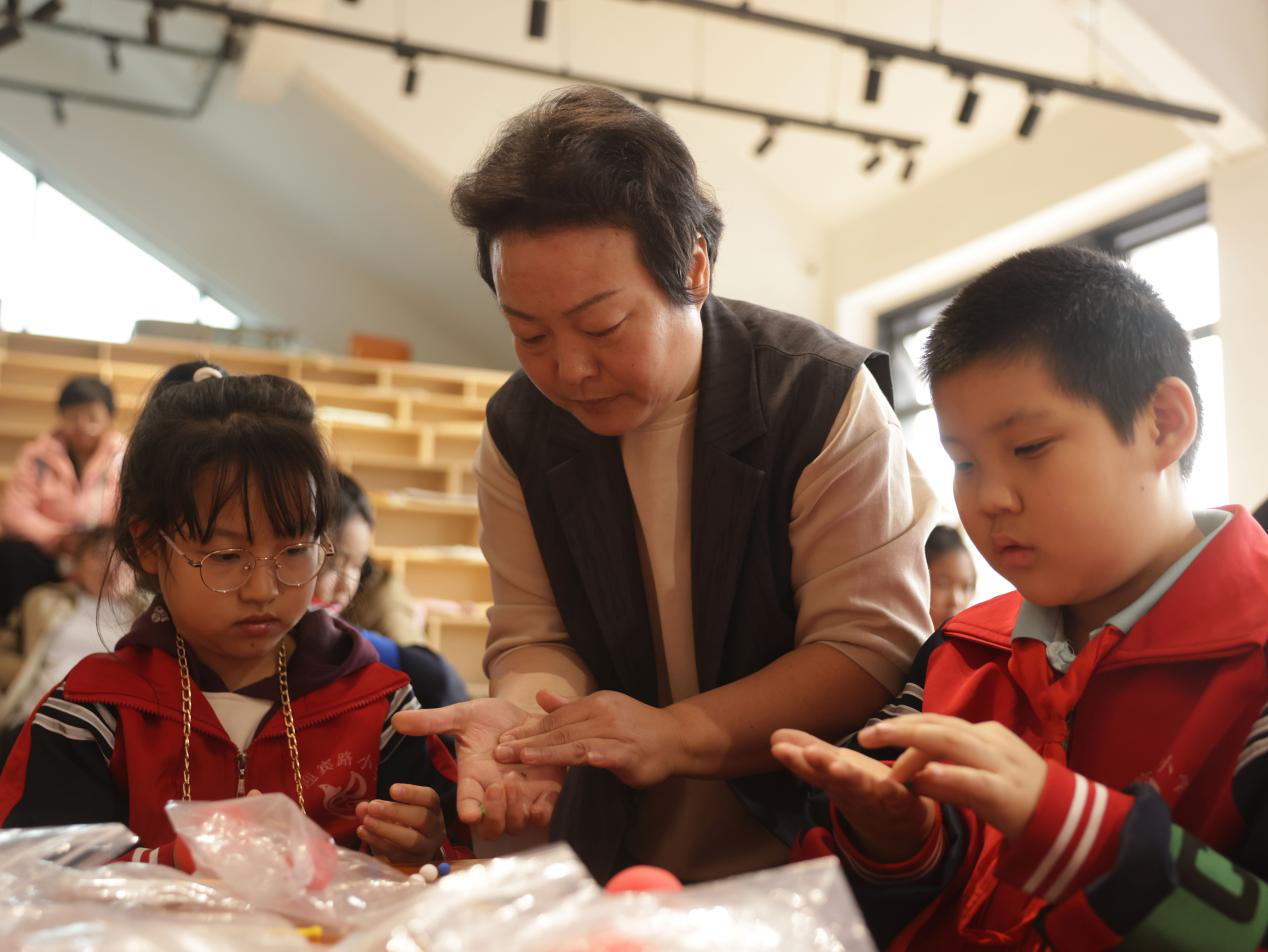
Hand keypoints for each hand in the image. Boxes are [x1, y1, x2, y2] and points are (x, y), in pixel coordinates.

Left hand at [354, 783, 444, 863]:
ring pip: (411, 840)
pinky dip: (378, 842)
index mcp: (434, 811)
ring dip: (385, 829)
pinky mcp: (412, 864)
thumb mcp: (394, 813)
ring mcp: (425, 849)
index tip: (392, 789)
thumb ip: (379, 807)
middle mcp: (435, 830)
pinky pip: (396, 854)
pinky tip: (364, 832)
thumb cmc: (404, 826)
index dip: (412, 793)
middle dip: (395, 811)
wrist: (411, 854)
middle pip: (422, 819)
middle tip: (373, 806)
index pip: (430, 798)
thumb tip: (362, 807)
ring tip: (366, 821)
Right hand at [394, 698, 563, 839]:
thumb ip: (433, 720)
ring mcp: (520, 797)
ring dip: (516, 808)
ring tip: (515, 779)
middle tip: (497, 785)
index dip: (467, 811)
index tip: (467, 813)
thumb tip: (397, 720)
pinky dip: (542, 809)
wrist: (524, 714)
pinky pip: (544, 815)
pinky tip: (540, 789)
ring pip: (516, 824)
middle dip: (494, 814)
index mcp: (473, 780)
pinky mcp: (545, 792)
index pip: (466, 805)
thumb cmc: (490, 719)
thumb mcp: (462, 715)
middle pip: (491, 827)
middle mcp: (494, 795)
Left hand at [494, 690, 683, 788]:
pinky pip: (608, 755)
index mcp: (594, 704)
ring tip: (525, 758)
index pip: (555, 720)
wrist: (675, 736)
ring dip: (550, 752)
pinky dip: (594, 757)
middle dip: (528, 743)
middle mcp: (603, 716)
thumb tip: (540, 696)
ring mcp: (617, 735)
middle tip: (501, 752)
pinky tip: (580, 762)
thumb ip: (570, 707)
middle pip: (560, 731)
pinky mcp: (631, 754)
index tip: (504, 741)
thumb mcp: (601, 710)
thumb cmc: (635, 725)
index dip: (528, 731)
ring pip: (577, 744)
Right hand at [771, 728, 933, 862]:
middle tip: (808, 754)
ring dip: (849, 778)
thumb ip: (808, 752)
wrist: (898, 824)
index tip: (779, 748)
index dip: (796, 759)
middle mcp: (850, 789)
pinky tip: (886, 786)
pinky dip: (891, 792)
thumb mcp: (834, 767)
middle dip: (821, 767)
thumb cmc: (862, 789)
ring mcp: (875, 797)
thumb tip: (775, 736)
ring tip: (837, 766)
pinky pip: (896, 796)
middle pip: (833, 778)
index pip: (812, 767)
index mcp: (834, 777)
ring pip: (860, 786)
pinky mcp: (901, 801)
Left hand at [859, 714, 1046, 839]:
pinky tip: (921, 777)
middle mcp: (991, 742)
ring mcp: (999, 765)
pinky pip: (972, 780)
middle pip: (938, 725)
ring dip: (910, 740)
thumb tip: (915, 776)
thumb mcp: (981, 782)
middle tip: (865, 735)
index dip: (905, 733)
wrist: (1072, 825)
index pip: (938, 725)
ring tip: (879, 739)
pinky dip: (946, 775)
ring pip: (950, 742)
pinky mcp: (1006, 792)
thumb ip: (949, 777)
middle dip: (899, 727)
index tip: (879, 747)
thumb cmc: (1024, 802)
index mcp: (985, 735)